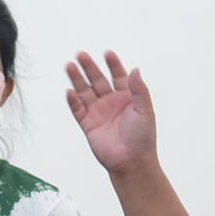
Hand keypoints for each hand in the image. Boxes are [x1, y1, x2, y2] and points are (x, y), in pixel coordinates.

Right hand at [65, 50, 157, 174]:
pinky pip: (78, 110)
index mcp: (127, 98)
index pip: (118, 76)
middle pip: (98, 80)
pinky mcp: (88, 124)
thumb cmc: (142, 138)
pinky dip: (73, 101)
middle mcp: (111, 103)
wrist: (131, 161)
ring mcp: (98, 113)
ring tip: (69, 66)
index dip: (113, 65)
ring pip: (85, 91)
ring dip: (77, 79)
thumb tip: (135, 70)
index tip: (107, 53)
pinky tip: (70, 91)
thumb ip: (139, 90)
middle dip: (90, 67)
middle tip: (81, 55)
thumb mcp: (145, 111)